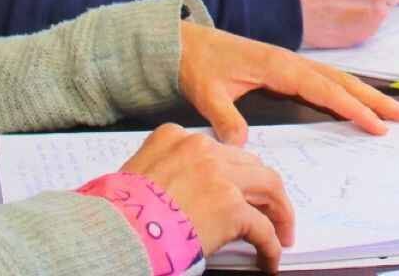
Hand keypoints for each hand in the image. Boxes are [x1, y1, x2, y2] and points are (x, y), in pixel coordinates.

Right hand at [119, 123, 292, 270]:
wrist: (115, 229)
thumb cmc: (117, 210)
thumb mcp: (135, 170)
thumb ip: (163, 166)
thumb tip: (180, 192)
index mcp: (177, 138)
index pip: (220, 151)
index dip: (235, 173)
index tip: (240, 189)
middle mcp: (203, 150)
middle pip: (251, 165)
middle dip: (265, 190)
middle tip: (272, 211)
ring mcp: (221, 177)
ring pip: (268, 188)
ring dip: (279, 213)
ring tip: (282, 234)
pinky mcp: (232, 208)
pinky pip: (262, 228)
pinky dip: (271, 246)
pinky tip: (270, 259)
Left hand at [177, 21, 398, 143]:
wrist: (187, 41)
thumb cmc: (198, 63)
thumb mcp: (206, 91)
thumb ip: (225, 116)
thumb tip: (239, 144)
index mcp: (278, 65)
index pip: (324, 89)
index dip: (352, 107)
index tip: (376, 124)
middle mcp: (292, 62)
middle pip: (343, 82)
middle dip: (376, 100)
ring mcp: (292, 64)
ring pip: (339, 80)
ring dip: (368, 95)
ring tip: (395, 111)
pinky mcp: (288, 68)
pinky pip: (326, 80)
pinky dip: (349, 91)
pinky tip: (359, 103)